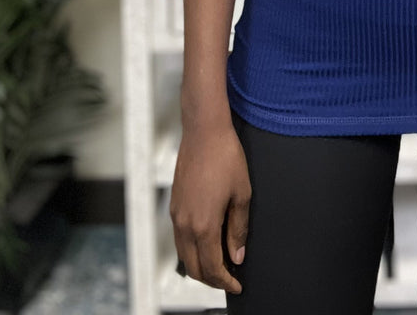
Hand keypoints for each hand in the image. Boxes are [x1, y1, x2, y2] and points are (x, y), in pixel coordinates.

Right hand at [170, 122, 250, 293]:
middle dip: (212, 279)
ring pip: (184, 255)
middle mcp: (185, 225)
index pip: (212, 267)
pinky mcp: (174, 206)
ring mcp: (177, 216)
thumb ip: (238, 229)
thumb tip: (237, 255)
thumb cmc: (226, 158)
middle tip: (229, 279)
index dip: (225, 281)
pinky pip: (180, 239)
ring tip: (220, 264)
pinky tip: (206, 244)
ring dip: (200, 266)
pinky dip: (192, 250)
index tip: (237, 285)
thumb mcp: (241, 194)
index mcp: (204, 226)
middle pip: (194, 267)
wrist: (204, 131)